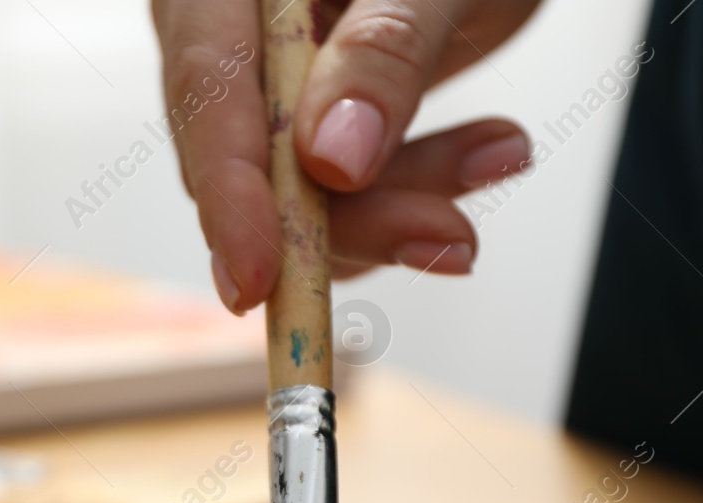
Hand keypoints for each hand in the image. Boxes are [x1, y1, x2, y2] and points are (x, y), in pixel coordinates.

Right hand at [152, 0, 541, 311]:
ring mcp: (267, 81)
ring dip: (403, 206)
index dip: (227, 190)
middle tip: (447, 234)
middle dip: (351, 217)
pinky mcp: (309, 121)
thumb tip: (330, 162)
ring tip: (497, 155)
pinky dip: (414, 195)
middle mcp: (229, 28)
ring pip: (299, 197)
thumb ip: (384, 52)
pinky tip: (482, 155)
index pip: (205, 86)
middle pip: (250, 162)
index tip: (260, 275)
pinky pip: (339, 195)